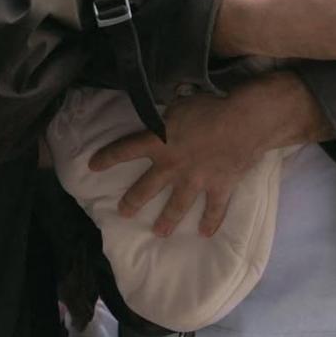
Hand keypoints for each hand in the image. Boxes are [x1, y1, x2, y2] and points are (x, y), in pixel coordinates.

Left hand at [88, 74, 329, 237]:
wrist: (242, 122)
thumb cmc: (210, 106)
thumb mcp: (181, 102)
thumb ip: (168, 114)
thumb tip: (162, 111)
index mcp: (159, 142)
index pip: (125, 150)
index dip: (107, 157)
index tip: (93, 165)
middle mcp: (172, 166)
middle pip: (146, 187)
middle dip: (133, 201)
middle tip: (123, 212)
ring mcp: (195, 181)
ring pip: (175, 206)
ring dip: (167, 220)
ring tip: (159, 232)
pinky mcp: (218, 188)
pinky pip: (213, 210)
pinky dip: (210, 222)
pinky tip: (206, 233)